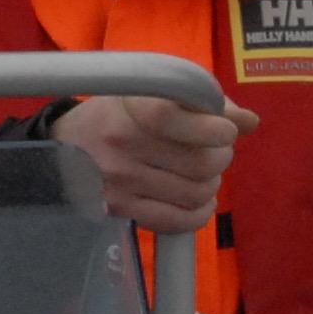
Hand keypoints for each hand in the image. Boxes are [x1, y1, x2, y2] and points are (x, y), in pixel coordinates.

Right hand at [54, 94, 259, 233]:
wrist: (62, 144)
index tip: (224, 130)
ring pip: (195, 193)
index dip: (216, 128)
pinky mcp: (119, 208)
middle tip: (215, 152)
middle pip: (201, 163)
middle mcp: (122, 142)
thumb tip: (250, 122)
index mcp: (131, 106)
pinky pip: (177, 221)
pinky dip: (200, 213)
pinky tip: (200, 201)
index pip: (181, 119)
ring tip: (202, 174)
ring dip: (211, 184)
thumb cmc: (119, 112)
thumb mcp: (151, 92)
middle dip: (221, 158)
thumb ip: (201, 100)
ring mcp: (120, 180)